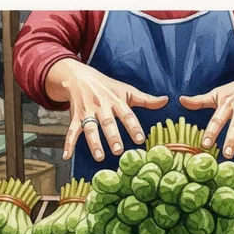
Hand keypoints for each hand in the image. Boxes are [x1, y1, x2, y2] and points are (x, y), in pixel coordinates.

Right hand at [45, 58, 168, 160]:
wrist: (78, 76)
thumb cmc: (107, 87)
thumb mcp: (127, 90)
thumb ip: (146, 99)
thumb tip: (166, 100)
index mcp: (116, 100)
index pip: (127, 114)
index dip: (134, 126)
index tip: (141, 139)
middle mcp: (101, 106)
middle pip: (107, 122)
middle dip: (113, 136)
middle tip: (118, 151)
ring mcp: (87, 112)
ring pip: (90, 128)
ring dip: (94, 142)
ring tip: (99, 156)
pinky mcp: (75, 117)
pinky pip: (71, 131)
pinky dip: (68, 143)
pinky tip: (67, 156)